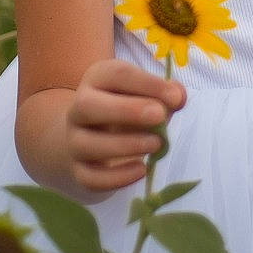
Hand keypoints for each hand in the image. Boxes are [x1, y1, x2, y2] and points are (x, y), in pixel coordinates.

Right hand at [64, 58, 186, 193]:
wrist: (92, 134)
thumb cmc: (128, 107)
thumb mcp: (145, 94)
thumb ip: (165, 94)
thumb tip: (178, 98)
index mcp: (97, 79)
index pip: (116, 75)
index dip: (147, 84)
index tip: (175, 97)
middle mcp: (78, 108)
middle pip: (87, 106)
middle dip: (126, 110)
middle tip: (159, 116)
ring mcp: (74, 140)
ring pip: (86, 144)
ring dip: (126, 145)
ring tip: (156, 144)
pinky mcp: (78, 170)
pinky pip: (90, 178)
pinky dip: (117, 177)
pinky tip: (141, 170)